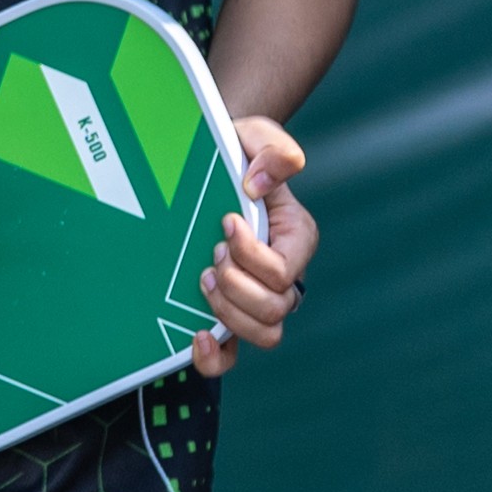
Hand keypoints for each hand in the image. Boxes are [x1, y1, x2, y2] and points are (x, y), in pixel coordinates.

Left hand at [188, 117, 315, 375]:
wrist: (205, 168)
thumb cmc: (236, 153)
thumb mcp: (255, 136)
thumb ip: (273, 151)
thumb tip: (257, 185)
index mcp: (296, 238)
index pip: (285, 269)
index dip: (254, 255)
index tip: (226, 222)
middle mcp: (283, 275)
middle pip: (277, 309)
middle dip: (240, 287)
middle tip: (212, 255)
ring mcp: (256, 298)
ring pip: (264, 334)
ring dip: (230, 314)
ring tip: (203, 279)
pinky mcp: (228, 313)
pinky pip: (232, 355)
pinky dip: (216, 356)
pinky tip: (195, 334)